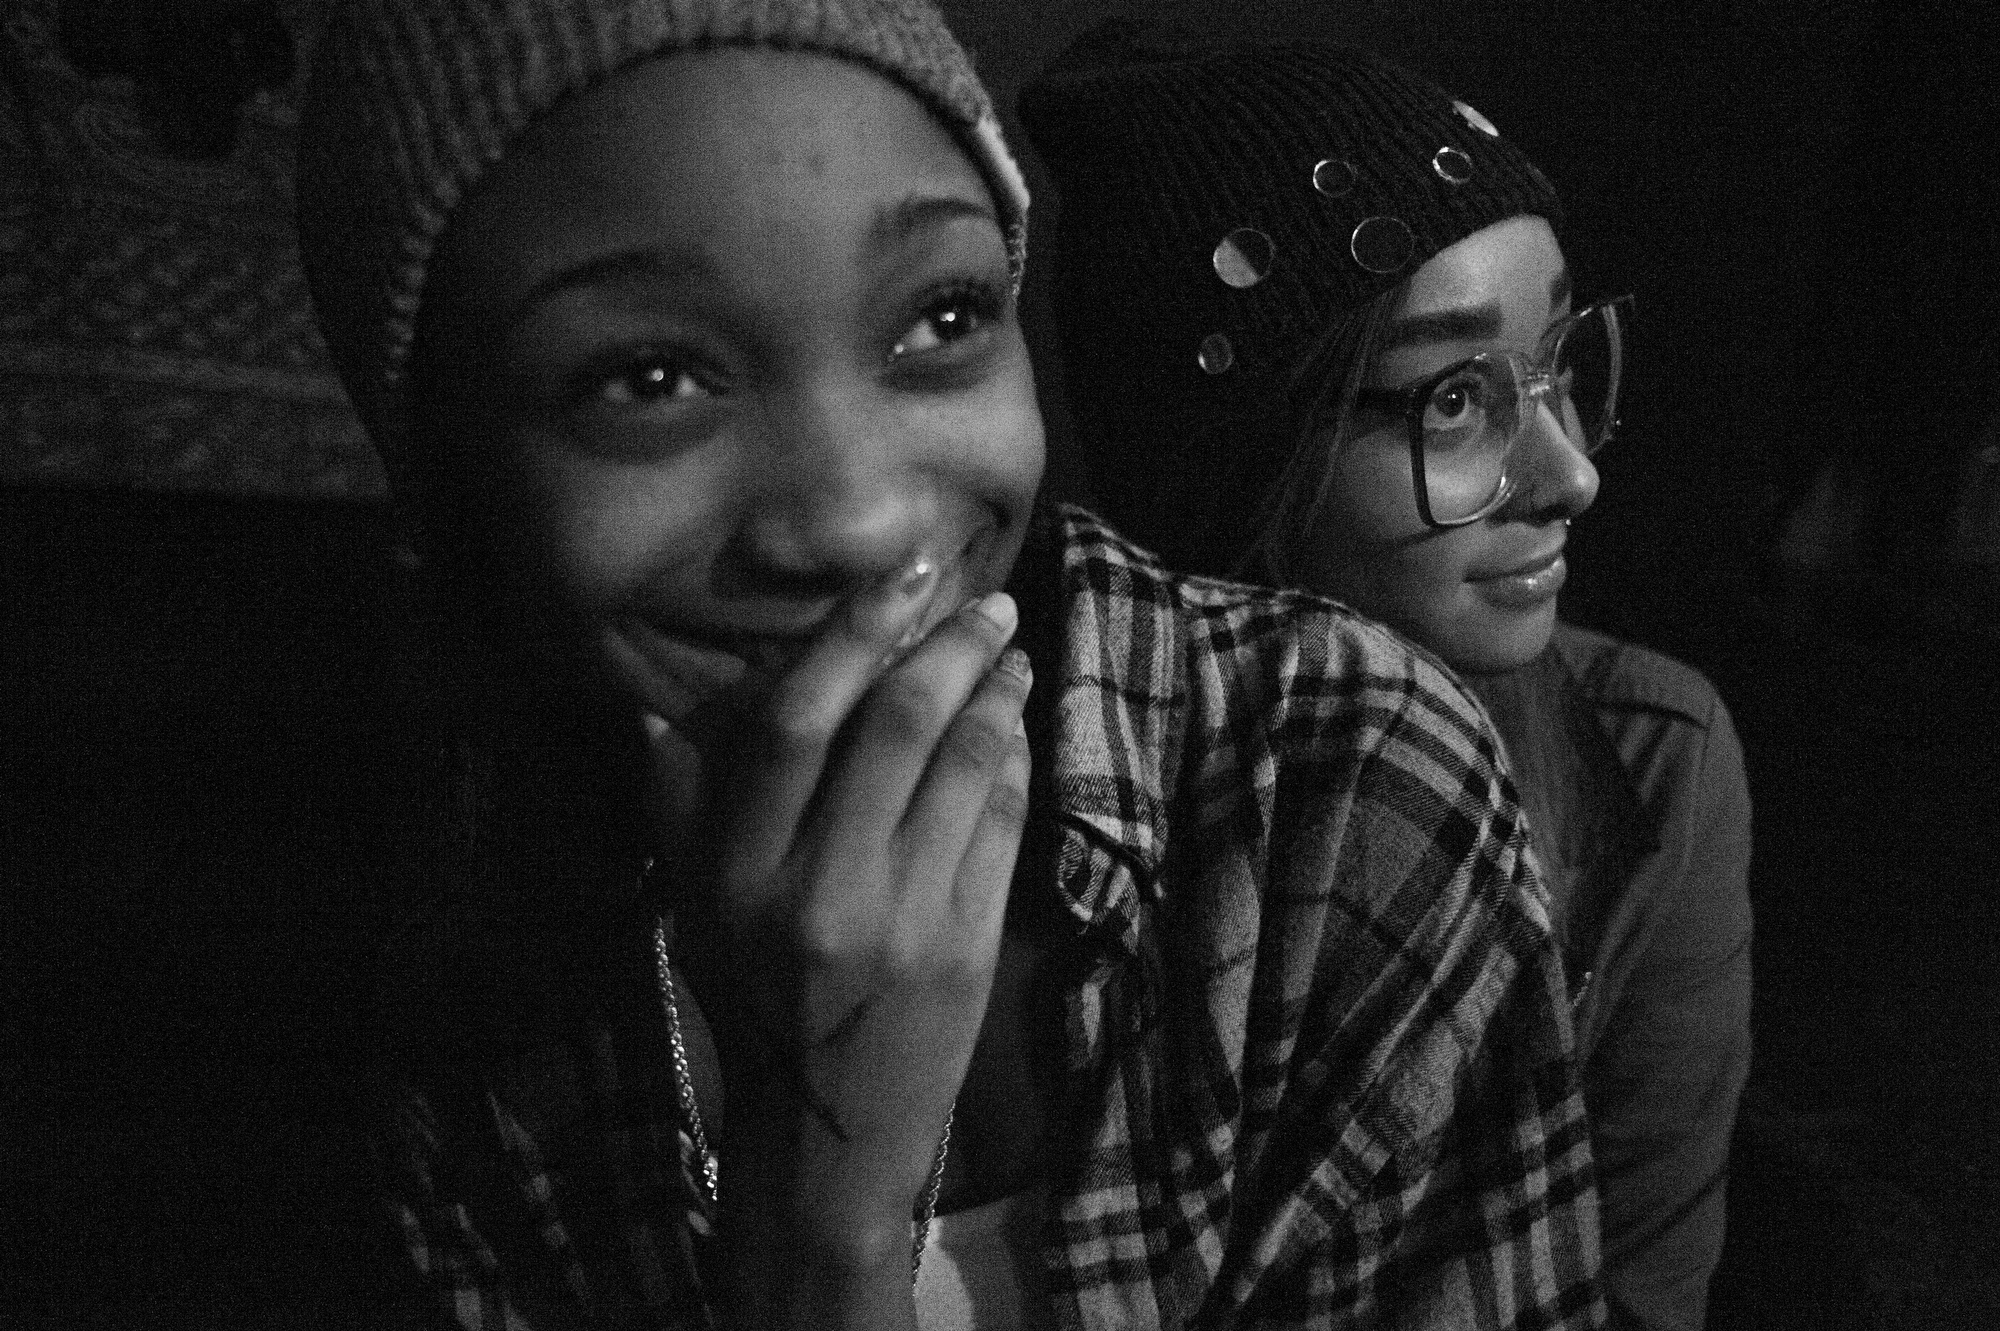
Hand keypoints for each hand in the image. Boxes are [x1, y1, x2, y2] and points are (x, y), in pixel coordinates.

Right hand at [601, 568, 1032, 1289]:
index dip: (850, 637)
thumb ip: (678, 807)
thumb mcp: (696, 910)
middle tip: (987, 604)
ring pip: (966, 765)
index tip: (900, 580)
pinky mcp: (967, 944)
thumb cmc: (758, 1001)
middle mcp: (818, 890)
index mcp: (737, 872)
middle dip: (950, 646)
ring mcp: (902, 917)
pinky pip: (1004, 823)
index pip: (793, 724)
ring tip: (1010, 654)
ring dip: (998, 694)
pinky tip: (1014, 729)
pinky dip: (1015, 761)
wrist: (831, 1130)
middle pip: (895, 727)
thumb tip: (649, 704)